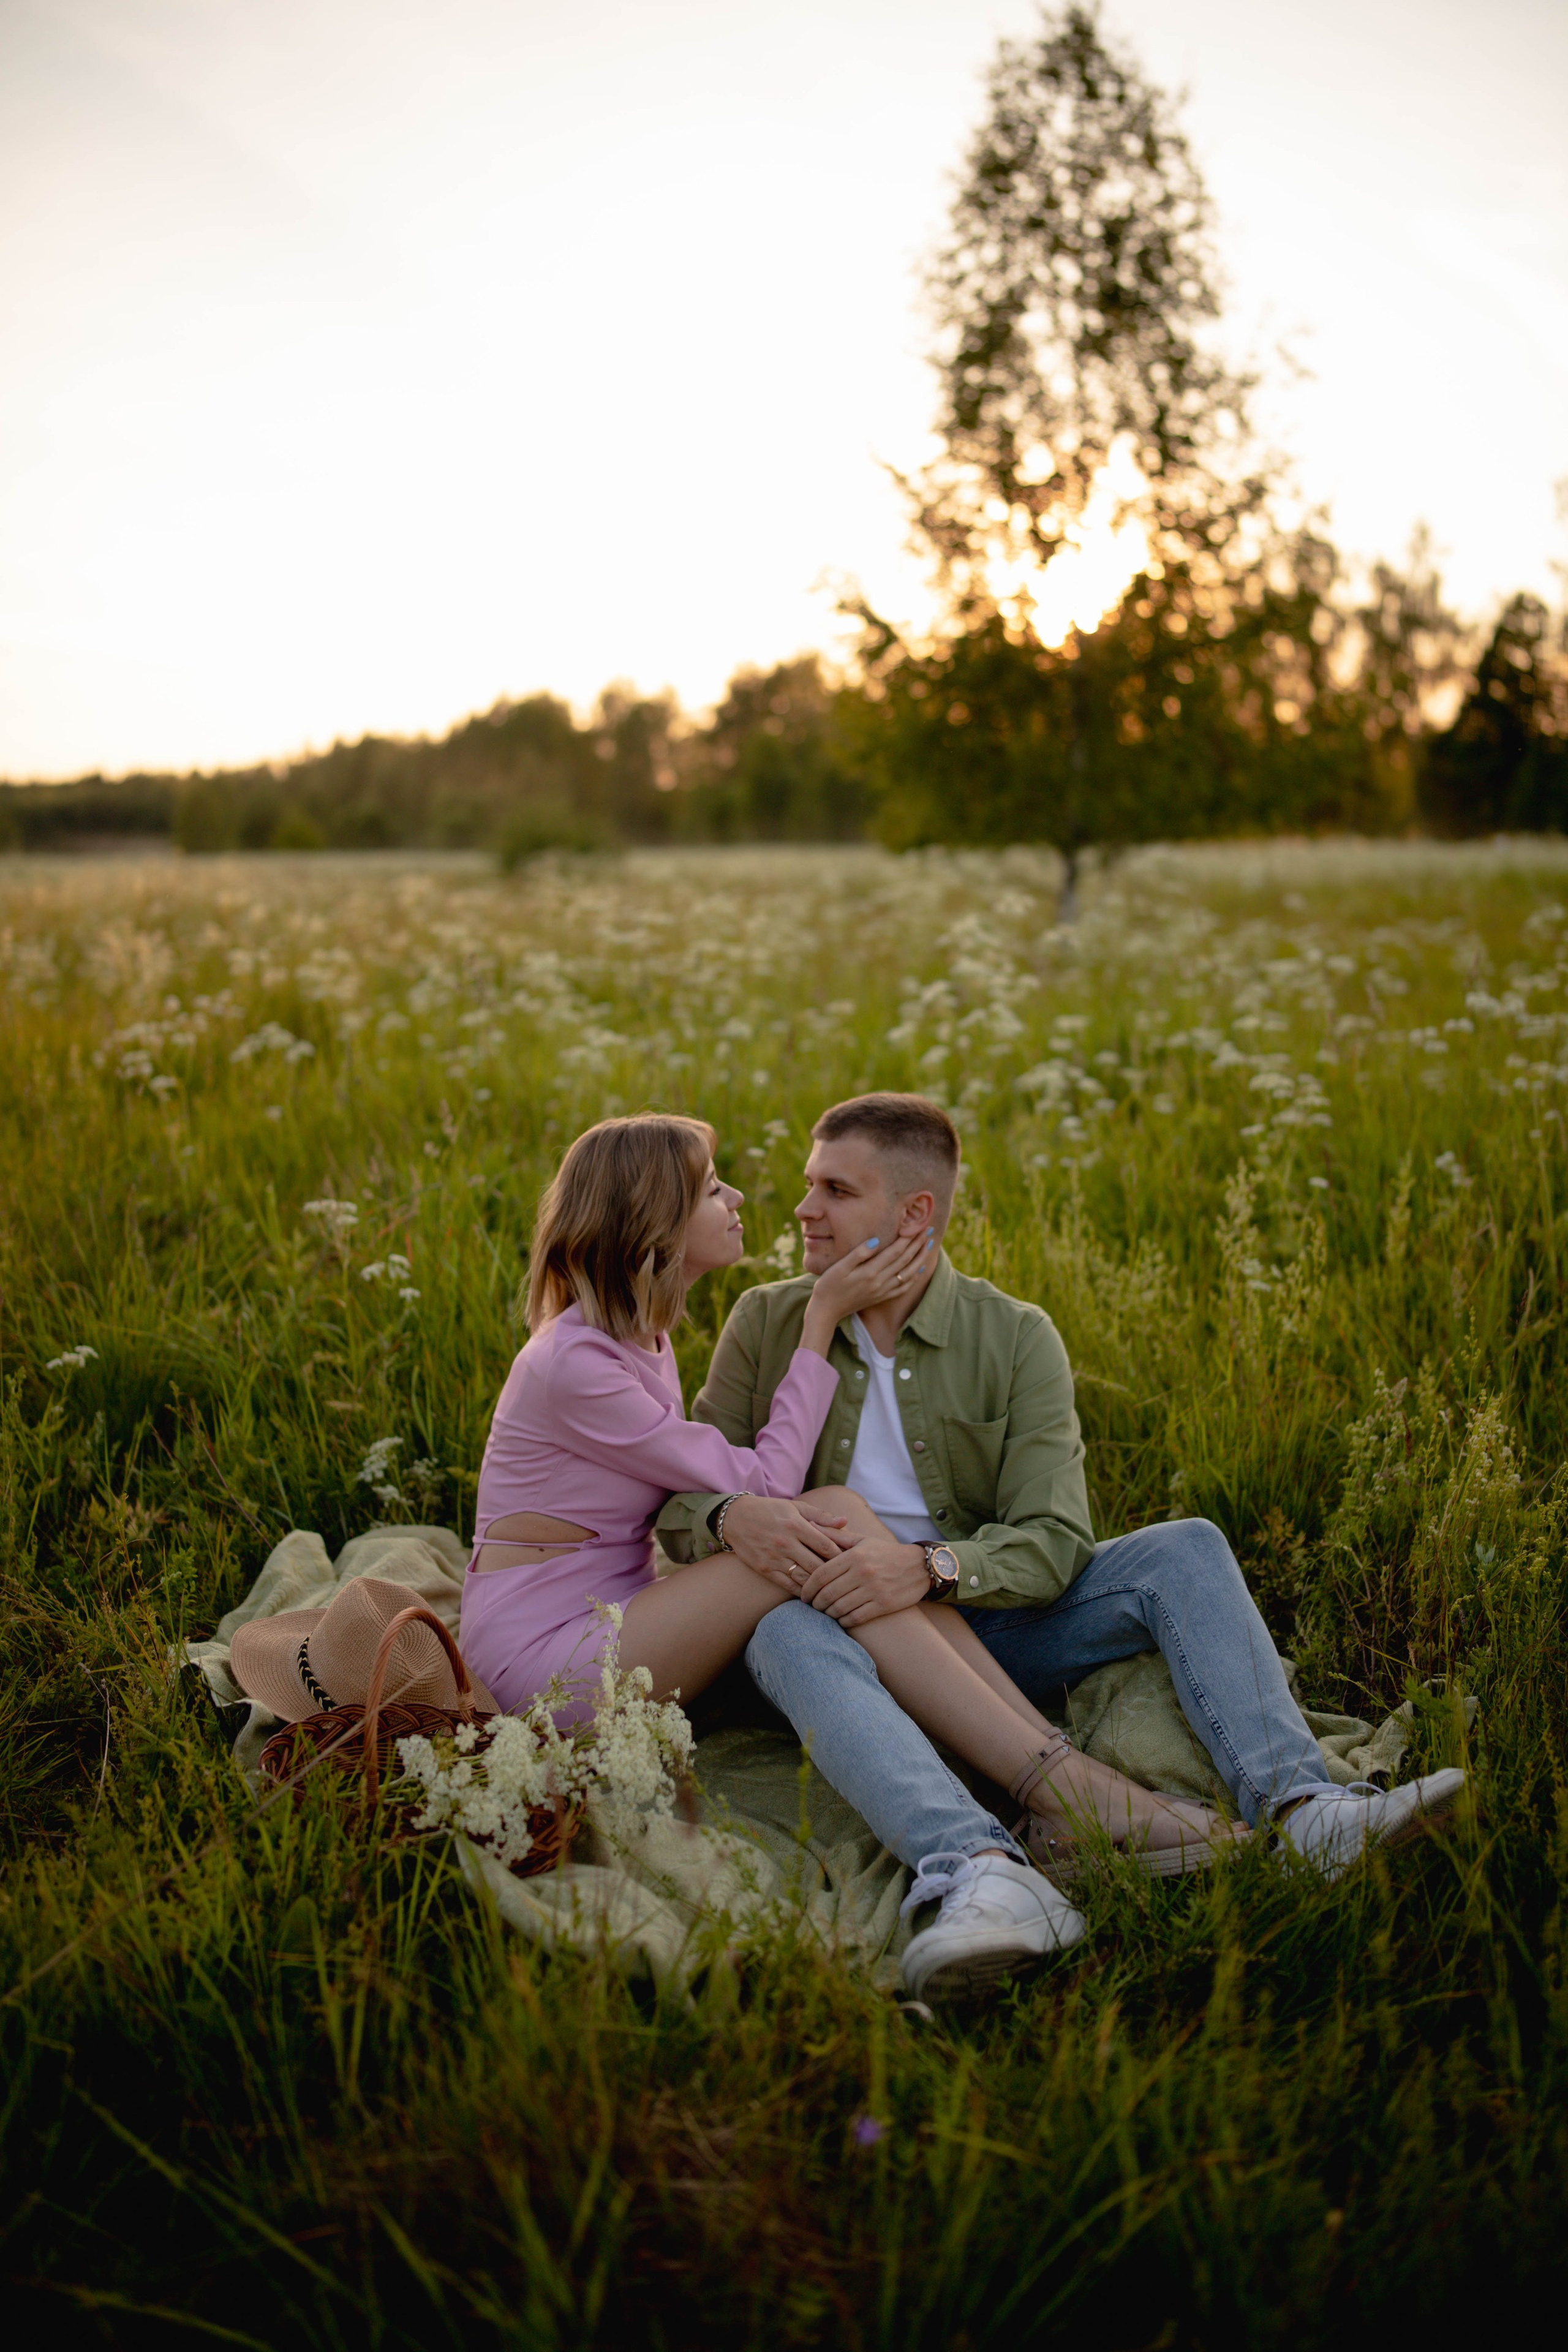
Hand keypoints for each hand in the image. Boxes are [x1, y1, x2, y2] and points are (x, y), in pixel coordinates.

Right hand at [718, 1494, 851, 1594]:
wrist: (736, 1517)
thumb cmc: (770, 1510)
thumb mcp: (796, 1507)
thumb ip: (821, 1516)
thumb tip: (845, 1522)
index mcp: (796, 1525)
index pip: (826, 1545)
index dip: (841, 1556)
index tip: (850, 1561)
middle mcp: (786, 1543)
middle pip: (818, 1565)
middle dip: (834, 1573)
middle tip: (846, 1579)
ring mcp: (775, 1558)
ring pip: (804, 1578)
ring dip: (819, 1585)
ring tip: (832, 1588)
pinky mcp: (765, 1569)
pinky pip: (788, 1585)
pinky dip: (802, 1591)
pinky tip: (812, 1593)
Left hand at [799, 1536, 929, 1627]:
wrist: (921, 1566)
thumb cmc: (886, 1553)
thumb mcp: (862, 1540)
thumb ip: (835, 1535)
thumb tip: (810, 1525)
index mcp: (855, 1556)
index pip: (821, 1574)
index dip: (808, 1587)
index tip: (803, 1594)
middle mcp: (863, 1573)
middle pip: (828, 1593)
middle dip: (816, 1603)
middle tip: (812, 1605)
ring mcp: (873, 1590)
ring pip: (840, 1607)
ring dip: (828, 1613)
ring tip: (825, 1612)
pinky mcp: (883, 1605)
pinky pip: (855, 1618)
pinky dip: (843, 1621)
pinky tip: (841, 1618)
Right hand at [800, 1225, 934, 1354]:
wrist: (826, 1310)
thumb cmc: (829, 1285)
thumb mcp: (839, 1267)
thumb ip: (858, 1253)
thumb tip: (876, 1241)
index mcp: (870, 1271)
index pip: (895, 1251)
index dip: (908, 1238)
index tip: (918, 1226)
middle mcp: (880, 1282)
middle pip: (905, 1260)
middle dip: (918, 1244)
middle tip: (929, 1230)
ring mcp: (882, 1291)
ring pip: (908, 1273)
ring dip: (920, 1258)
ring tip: (928, 1246)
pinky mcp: (881, 1298)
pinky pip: (903, 1288)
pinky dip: (914, 1277)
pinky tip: (919, 1270)